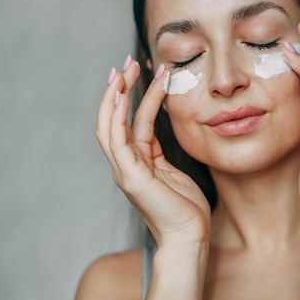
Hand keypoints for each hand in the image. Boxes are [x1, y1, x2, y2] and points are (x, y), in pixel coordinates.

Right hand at [96, 57, 210, 245]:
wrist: (189, 238)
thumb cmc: (186, 209)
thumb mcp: (173, 171)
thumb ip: (161, 152)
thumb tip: (162, 130)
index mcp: (136, 162)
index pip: (128, 122)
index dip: (131, 96)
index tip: (137, 71)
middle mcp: (125, 165)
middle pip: (112, 119)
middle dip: (118, 88)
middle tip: (127, 62)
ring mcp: (124, 171)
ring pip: (110, 125)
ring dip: (116, 95)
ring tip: (125, 69)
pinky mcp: (131, 176)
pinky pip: (118, 140)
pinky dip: (117, 115)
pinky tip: (123, 94)